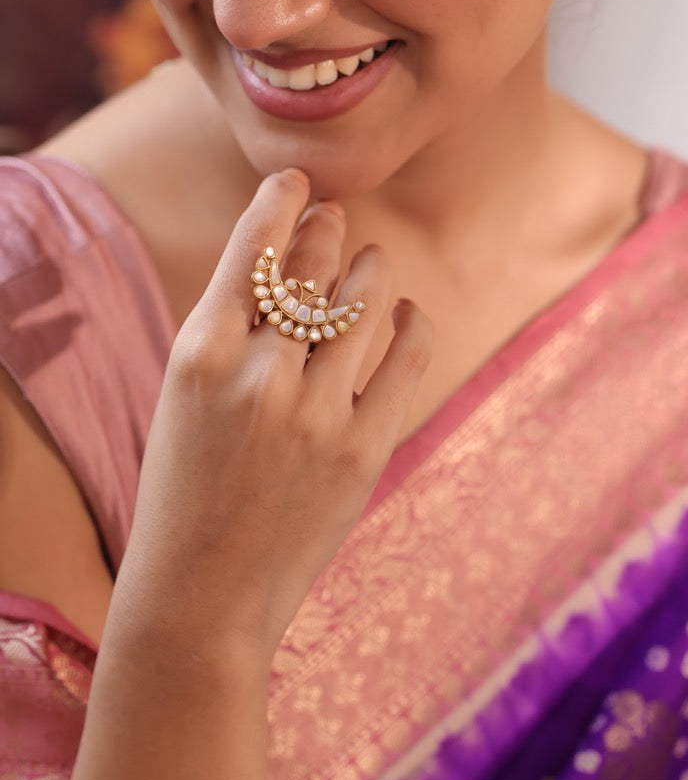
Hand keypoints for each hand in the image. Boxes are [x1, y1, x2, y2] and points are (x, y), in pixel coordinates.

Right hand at [111, 169, 432, 662]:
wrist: (200, 597)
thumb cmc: (185, 491)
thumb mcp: (185, 397)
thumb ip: (232, 332)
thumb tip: (294, 260)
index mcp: (200, 353)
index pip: (254, 249)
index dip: (282, 203)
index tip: (299, 182)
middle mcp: (259, 372)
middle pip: (313, 266)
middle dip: (328, 229)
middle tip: (335, 215)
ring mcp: (314, 410)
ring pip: (364, 301)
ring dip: (371, 269)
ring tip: (370, 261)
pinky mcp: (363, 447)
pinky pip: (405, 357)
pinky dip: (412, 324)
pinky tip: (408, 313)